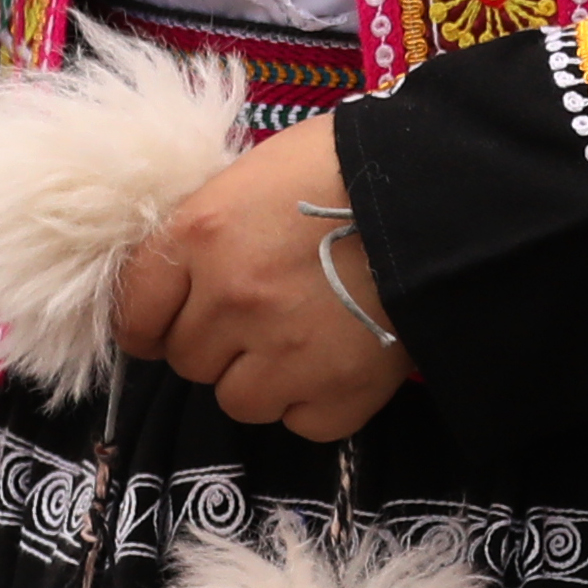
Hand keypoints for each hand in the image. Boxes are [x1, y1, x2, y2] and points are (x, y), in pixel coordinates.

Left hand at [101, 116, 412, 441]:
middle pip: (189, 361)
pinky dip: (320, 400)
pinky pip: (304, 421)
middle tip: (268, 314)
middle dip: (219, 343)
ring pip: (238, 401)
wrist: (450, 188)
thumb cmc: (353, 165)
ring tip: (309, 340)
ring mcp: (284, 352)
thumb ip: (214, 228)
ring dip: (265, 378)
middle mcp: (231, 300)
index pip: (136, 312)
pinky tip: (344, 360)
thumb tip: (189, 275)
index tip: (173, 324)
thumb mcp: (262, 172)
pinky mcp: (340, 389)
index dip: (154, 323)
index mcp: (202, 235)